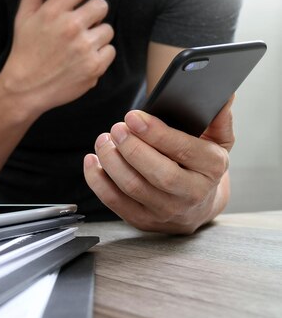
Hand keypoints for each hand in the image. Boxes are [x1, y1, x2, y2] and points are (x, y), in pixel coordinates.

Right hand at [0, 0, 115, 114]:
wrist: (24, 90)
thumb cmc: (24, 52)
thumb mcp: (24, 18)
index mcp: (53, 11)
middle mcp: (70, 26)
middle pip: (102, 5)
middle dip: (95, 14)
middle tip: (83, 25)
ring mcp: (84, 48)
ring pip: (107, 30)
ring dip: (97, 36)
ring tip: (80, 47)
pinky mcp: (94, 66)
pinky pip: (110, 51)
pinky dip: (100, 55)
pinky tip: (83, 60)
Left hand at [83, 98, 234, 233]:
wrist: (197, 205)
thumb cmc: (201, 166)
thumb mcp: (217, 142)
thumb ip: (218, 118)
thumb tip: (225, 96)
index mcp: (212, 169)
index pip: (184, 150)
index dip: (155, 133)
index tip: (133, 117)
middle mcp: (191, 194)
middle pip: (157, 173)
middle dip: (131, 148)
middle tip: (116, 128)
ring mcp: (165, 211)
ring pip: (132, 187)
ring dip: (111, 160)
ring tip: (104, 140)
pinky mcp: (142, 220)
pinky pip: (113, 201)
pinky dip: (97, 179)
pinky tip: (92, 160)